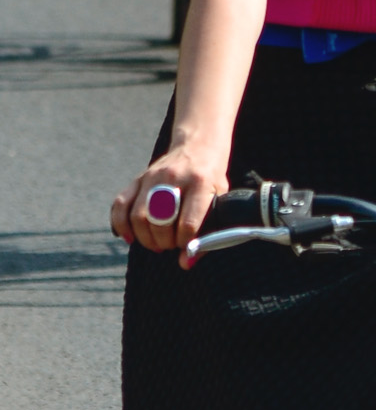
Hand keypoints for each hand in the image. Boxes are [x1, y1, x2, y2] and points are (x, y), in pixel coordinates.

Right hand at [112, 147, 226, 265]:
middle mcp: (173, 177)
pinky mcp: (137, 178)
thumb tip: (186, 263)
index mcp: (200, 182)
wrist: (197, 146)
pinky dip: (121, 225)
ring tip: (157, 243)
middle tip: (171, 245)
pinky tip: (130, 238)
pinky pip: (120, 205)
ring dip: (146, 238)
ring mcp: (152, 176)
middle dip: (165, 242)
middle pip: (160, 221)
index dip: (186, 242)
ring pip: (138, 216)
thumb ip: (208, 232)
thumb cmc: (211, 179)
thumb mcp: (219, 200)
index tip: (188, 246)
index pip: (188, 222)